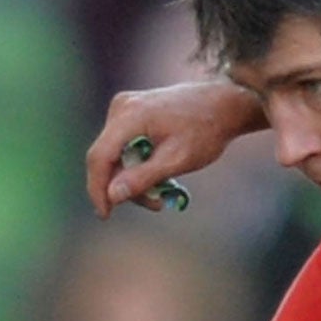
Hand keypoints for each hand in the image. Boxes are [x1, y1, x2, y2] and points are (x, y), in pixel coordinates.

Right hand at [83, 80, 264, 216]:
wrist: (223, 105)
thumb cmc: (205, 131)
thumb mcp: (177, 160)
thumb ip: (144, 177)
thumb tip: (112, 196)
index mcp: (129, 115)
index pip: (99, 157)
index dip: (98, 189)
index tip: (105, 215)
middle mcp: (121, 108)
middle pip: (107, 158)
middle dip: (126, 187)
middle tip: (156, 205)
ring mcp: (125, 108)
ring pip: (116, 155)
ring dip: (135, 178)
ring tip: (165, 193)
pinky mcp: (131, 113)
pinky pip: (124, 146)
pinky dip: (139, 164)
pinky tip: (161, 175)